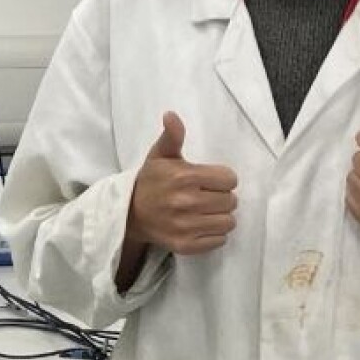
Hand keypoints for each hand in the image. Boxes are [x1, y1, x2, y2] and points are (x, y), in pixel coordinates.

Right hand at [126, 112, 238, 257]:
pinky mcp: (186, 245)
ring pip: (228, 222)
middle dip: (221, 197)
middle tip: (205, 196)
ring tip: (205, 211)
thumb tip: (171, 115)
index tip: (208, 180)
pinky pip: (219, 240)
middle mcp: (186, 202)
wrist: (128, 214)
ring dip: (220, 216)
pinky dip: (213, 234)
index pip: (230, 179)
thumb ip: (172, 135)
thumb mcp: (160, 155)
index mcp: (184, 176)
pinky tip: (199, 225)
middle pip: (231, 201)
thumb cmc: (150, 181)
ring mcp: (186, 226)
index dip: (221, 179)